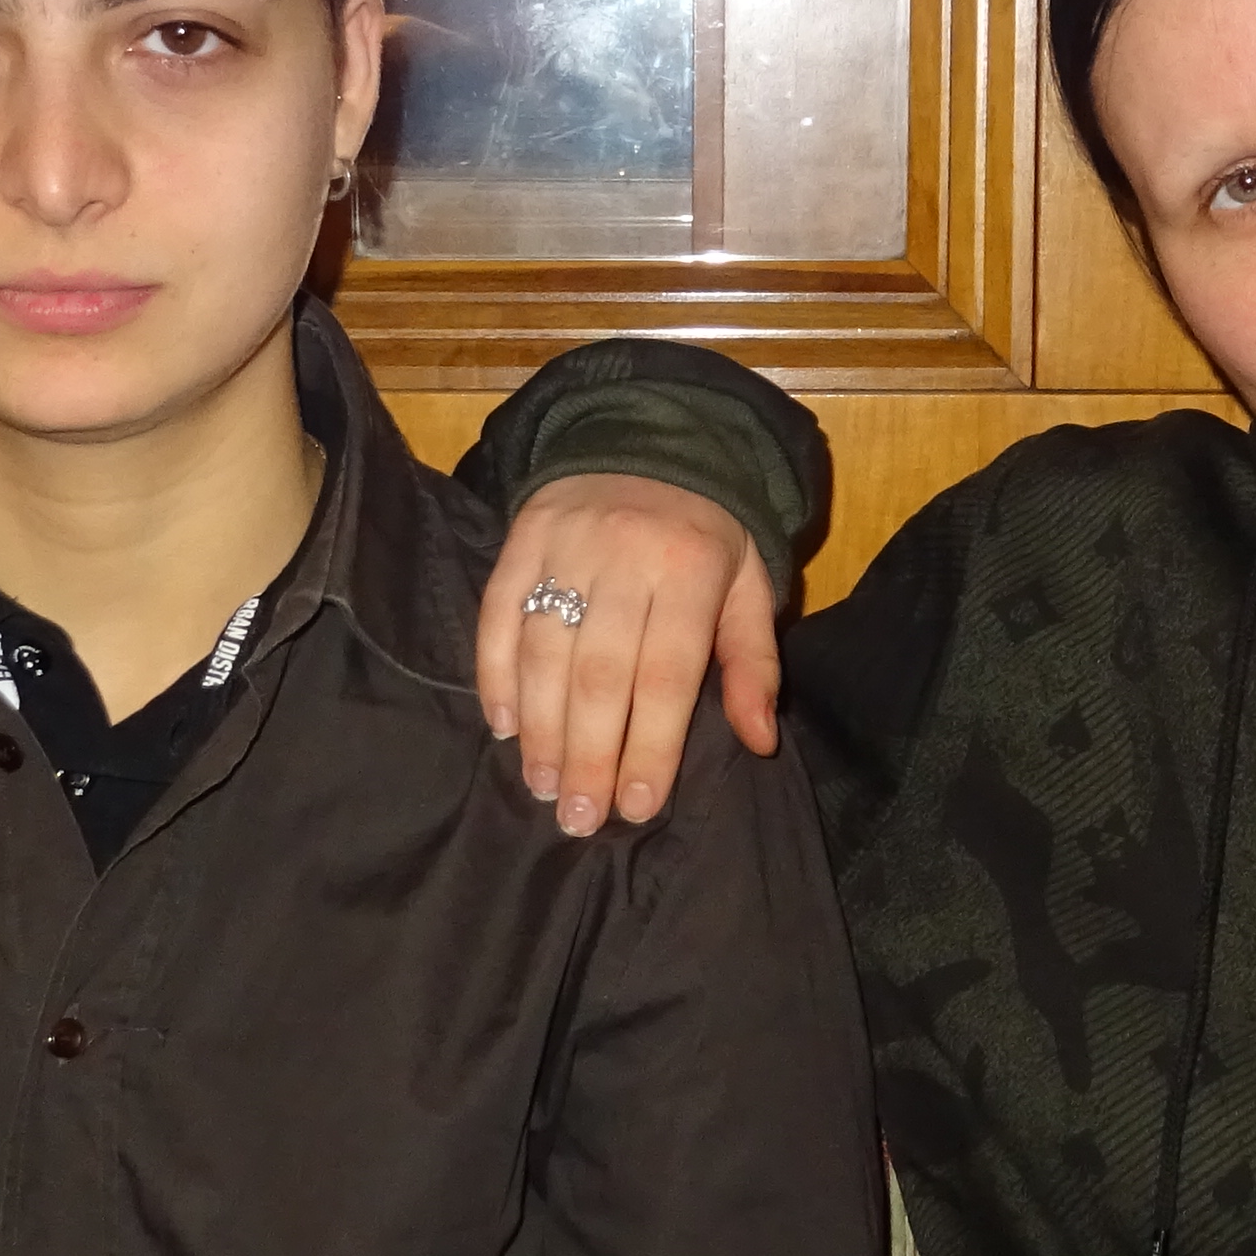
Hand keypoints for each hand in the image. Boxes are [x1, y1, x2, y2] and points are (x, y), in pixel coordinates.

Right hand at [472, 475, 780, 836]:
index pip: (666, 676)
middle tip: (578, 818)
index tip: (636, 808)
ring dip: (539, 728)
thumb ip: (753, 664)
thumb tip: (760, 741)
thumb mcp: (749, 587)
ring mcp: (565, 544)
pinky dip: (496, 674)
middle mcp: (624, 556)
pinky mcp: (521, 537)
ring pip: (544, 651)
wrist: (651, 437)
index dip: (648, 747)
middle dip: (587, 755)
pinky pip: (498, 614)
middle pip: (599, 674)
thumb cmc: (706, 535)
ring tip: (542, 786)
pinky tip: (504, 725)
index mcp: (690, 570)